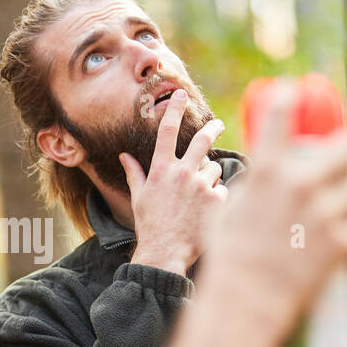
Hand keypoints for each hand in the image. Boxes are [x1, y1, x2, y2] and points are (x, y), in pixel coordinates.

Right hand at [121, 90, 226, 275]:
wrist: (165, 252)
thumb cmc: (150, 225)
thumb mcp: (139, 197)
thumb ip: (135, 172)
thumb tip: (124, 155)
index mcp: (161, 169)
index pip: (167, 130)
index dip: (174, 108)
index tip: (180, 93)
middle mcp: (181, 173)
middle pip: (202, 139)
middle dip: (212, 128)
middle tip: (217, 124)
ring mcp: (200, 185)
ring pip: (214, 168)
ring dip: (210, 178)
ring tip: (200, 198)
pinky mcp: (216, 200)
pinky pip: (223, 189)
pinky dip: (218, 198)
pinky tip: (208, 212)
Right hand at [196, 79, 346, 344]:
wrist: (243, 299)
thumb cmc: (229, 256)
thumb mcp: (226, 211)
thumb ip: (248, 188)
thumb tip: (252, 176)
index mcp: (267, 172)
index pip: (280, 116)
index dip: (287, 99)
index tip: (292, 91)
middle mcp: (299, 185)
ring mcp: (323, 213)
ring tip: (342, 213)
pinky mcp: (341, 243)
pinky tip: (345, 247)